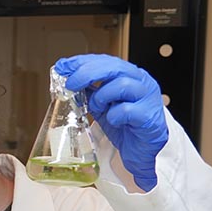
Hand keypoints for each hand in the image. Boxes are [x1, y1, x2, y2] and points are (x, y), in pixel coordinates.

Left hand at [54, 54, 167, 190]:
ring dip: (102, 97)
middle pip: (114, 67)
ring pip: (122, 85)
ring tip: (97, 108)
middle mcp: (141, 82)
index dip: (83, 62)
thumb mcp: (102, 105)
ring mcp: (147, 97)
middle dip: (87, 73)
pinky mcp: (148, 116)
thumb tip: (68, 81)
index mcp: (130, 75)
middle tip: (71, 84)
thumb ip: (89, 92)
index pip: (105, 60)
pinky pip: (126, 110)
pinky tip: (113, 121)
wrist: (141, 150)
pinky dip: (114, 115)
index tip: (63, 66)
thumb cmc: (125, 125)